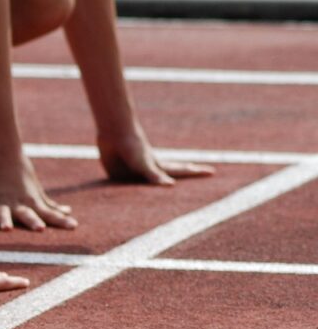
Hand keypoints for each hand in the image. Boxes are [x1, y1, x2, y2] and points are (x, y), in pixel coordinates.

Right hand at [0, 153, 77, 230]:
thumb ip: (50, 205)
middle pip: (27, 214)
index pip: (49, 214)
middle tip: (40, 229)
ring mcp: (0, 204)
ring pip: (3, 213)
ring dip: (5, 220)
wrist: (1, 154)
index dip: (60, 220)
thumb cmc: (21, 175)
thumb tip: (68, 212)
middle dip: (33, 221)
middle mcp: (17, 204)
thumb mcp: (36, 191)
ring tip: (6, 229)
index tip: (73, 226)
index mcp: (31, 203)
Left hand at [98, 127, 214, 184]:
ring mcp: (136, 174)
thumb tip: (171, 186)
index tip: (213, 172)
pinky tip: (131, 194)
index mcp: (159, 167)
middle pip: (171, 176)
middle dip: (185, 176)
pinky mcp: (120, 177)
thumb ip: (155, 176)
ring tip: (169, 188)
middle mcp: (149, 171)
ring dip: (158, 189)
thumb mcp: (144, 164)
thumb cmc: (131, 147)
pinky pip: (128, 189)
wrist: (114, 134)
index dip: (197, 173)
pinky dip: (132, 192)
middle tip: (199, 174)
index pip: (182, 171)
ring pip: (149, 185)